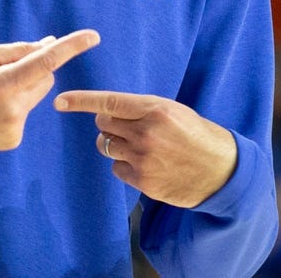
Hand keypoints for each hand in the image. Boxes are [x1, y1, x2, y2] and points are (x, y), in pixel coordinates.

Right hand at [0, 29, 99, 152]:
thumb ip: (17, 51)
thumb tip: (48, 44)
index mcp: (1, 84)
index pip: (45, 62)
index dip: (70, 47)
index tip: (93, 37)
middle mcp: (11, 110)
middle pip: (45, 79)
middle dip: (35, 69)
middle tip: (6, 69)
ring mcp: (13, 128)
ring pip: (36, 96)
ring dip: (24, 88)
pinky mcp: (11, 140)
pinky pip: (25, 113)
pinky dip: (16, 105)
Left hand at [54, 90, 236, 207]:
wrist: (220, 169)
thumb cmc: (195, 134)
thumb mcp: (172, 110)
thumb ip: (142, 109)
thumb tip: (107, 110)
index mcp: (155, 109)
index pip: (109, 102)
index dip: (81, 100)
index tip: (60, 100)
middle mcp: (146, 133)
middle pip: (103, 124)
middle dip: (110, 123)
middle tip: (129, 127)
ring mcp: (143, 159)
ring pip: (107, 146)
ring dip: (116, 144)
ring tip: (141, 146)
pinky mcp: (142, 181)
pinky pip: (116, 168)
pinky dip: (124, 165)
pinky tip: (145, 164)